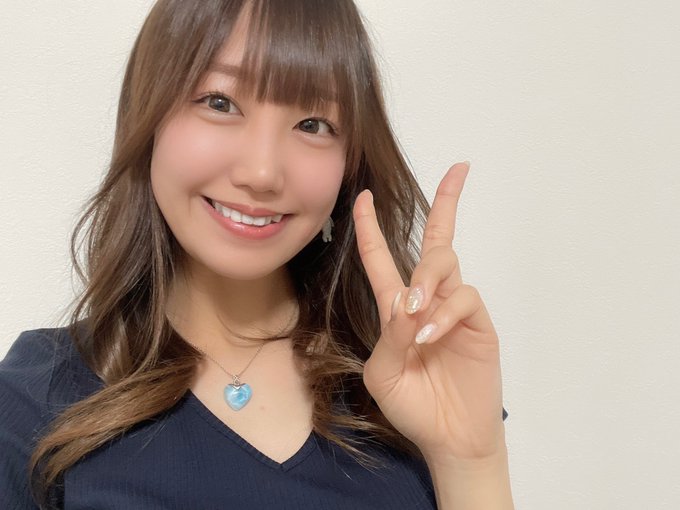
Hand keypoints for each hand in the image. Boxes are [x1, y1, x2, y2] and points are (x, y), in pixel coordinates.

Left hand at [353, 161, 505, 462]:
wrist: (448, 438)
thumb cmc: (412, 406)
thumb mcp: (383, 373)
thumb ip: (389, 335)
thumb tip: (407, 302)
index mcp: (396, 309)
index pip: (382, 257)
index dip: (371, 226)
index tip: (365, 195)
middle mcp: (428, 299)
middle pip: (435, 240)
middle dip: (444, 207)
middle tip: (445, 196)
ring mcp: (454, 309)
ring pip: (447, 262)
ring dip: (428, 278)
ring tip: (416, 309)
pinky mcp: (477, 324)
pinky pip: (465, 298)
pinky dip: (443, 314)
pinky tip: (429, 337)